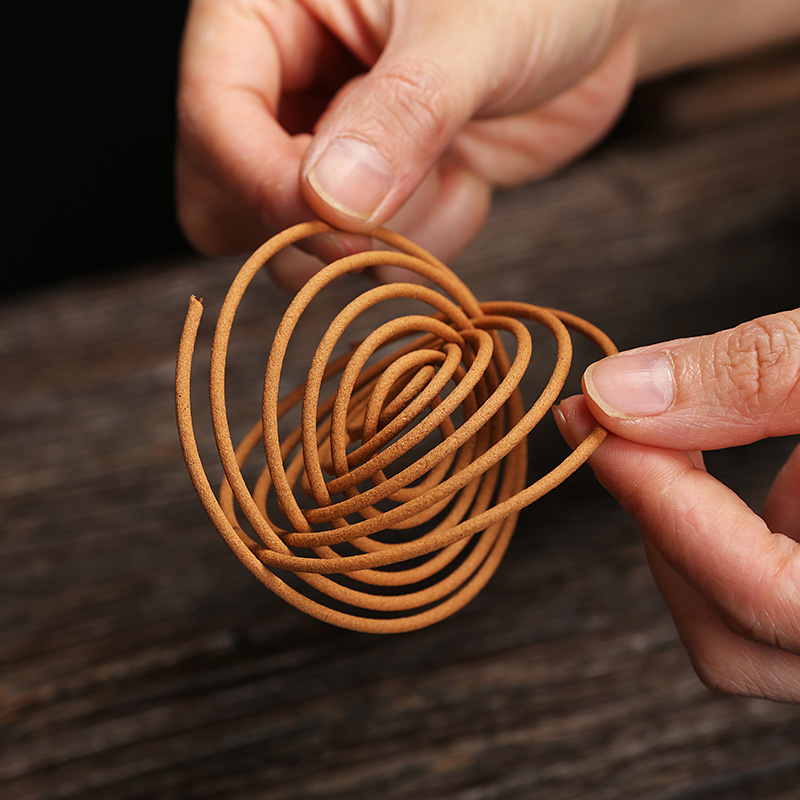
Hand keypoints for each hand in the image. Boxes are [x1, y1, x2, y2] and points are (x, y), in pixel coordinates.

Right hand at [176, 0, 639, 286]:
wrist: (597, 20)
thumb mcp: (473, 26)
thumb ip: (402, 111)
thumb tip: (329, 200)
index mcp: (269, 8)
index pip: (212, 112)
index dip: (261, 179)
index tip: (338, 214)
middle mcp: (286, 85)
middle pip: (229, 195)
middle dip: (313, 225)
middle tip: (394, 206)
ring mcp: (328, 149)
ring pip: (298, 244)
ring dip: (381, 238)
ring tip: (453, 169)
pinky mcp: (376, 197)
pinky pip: (365, 260)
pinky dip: (419, 247)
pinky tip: (467, 183)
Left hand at [555, 310, 799, 701]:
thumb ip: (751, 378)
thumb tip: (615, 393)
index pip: (756, 593)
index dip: (660, 504)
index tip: (597, 425)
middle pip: (732, 636)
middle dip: (662, 529)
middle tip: (624, 434)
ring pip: (743, 629)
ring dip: (695, 534)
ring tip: (689, 442)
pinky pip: (772, 600)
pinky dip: (740, 534)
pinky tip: (751, 467)